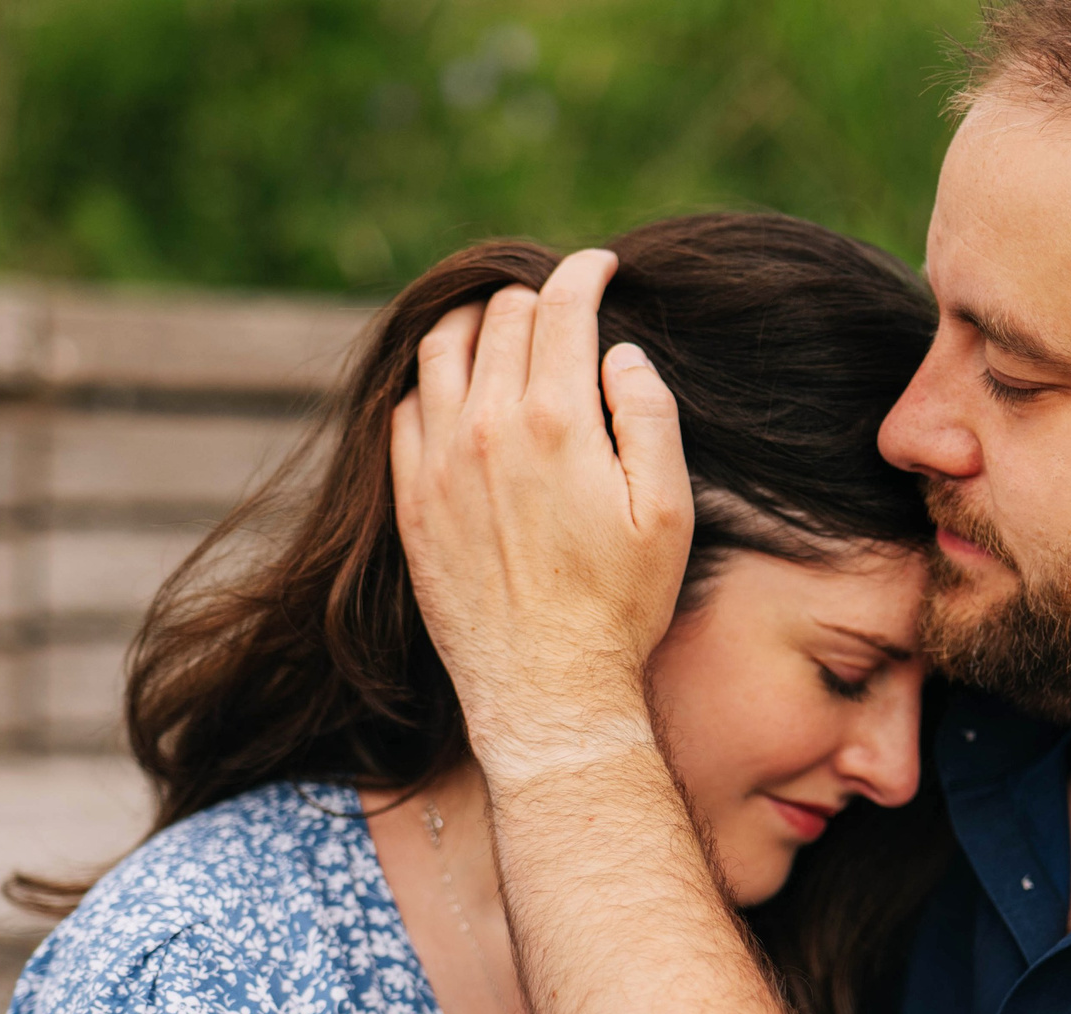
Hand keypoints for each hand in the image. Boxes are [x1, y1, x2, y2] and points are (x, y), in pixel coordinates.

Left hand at [390, 250, 695, 783]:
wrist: (546, 688)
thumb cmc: (620, 605)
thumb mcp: (666, 509)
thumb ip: (648, 415)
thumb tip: (617, 353)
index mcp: (556, 420)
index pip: (561, 305)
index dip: (586, 272)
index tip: (602, 268)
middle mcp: (486, 427)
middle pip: (501, 315)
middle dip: (538, 296)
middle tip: (561, 307)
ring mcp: (438, 462)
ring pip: (440, 347)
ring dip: (475, 324)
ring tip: (502, 329)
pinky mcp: (410, 501)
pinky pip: (404, 408)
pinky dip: (432, 382)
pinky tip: (457, 393)